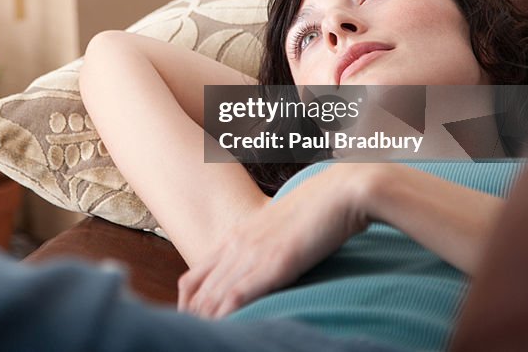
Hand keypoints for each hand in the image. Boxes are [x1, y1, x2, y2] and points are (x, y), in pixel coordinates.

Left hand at [177, 163, 376, 318]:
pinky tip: (226, 331)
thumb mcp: (278, 229)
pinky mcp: (275, 263)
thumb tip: (265, 266)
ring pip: (214, 296)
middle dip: (193, 317)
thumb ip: (263, 246)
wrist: (340, 190)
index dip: (187, 303)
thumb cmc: (317, 209)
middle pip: (199, 291)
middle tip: (192, 336)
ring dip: (207, 321)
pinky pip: (239, 295)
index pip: (194, 276)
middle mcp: (237, 245)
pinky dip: (228, 316)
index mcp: (236, 236)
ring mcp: (254, 253)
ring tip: (206, 340)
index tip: (189, 322)